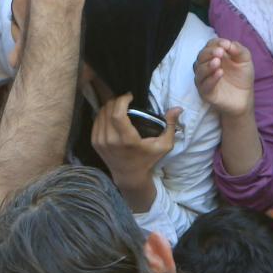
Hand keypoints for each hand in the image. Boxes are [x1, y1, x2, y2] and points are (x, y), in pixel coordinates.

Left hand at [91, 93, 181, 208]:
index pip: (117, 114)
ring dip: (110, 106)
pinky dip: (103, 114)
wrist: (129, 176)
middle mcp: (110, 140)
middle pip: (108, 110)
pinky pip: (96, 120)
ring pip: (101, 113)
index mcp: (127, 140)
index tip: (130, 96)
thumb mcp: (163, 145)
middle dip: (117, 101)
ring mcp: (101, 142)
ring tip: (119, 106)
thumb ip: (170, 126)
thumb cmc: (148, 159)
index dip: (122, 100)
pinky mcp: (95, 142)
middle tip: (126, 100)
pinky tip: (112, 115)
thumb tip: (178, 108)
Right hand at [194, 38, 254, 117]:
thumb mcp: (245, 59)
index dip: (216, 43)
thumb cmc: (242, 76)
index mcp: (214, 55)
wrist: (245, 97)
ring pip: (199, 70)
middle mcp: (206, 65)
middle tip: (220, 52)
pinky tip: (220, 73)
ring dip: (208, 65)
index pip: (209, 45)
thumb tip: (228, 43)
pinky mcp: (205, 92)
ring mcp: (204, 79)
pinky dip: (211, 78)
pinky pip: (204, 85)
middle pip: (201, 56)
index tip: (225, 44)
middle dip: (210, 53)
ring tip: (217, 62)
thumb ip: (238, 49)